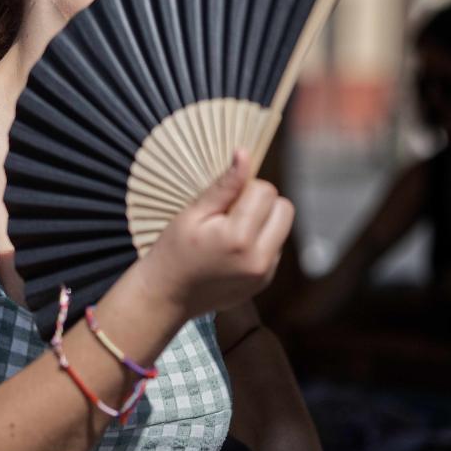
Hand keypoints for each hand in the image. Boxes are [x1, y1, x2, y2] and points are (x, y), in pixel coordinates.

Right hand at [137, 149, 294, 320]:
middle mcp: (259, 258)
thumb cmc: (174, 251)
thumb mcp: (193, 213)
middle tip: (229, 212)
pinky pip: (275, 247)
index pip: (265, 191)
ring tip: (230, 232)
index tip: (223, 200)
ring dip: (262, 222)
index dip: (245, 187)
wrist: (167, 296)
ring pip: (282, 227)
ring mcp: (265, 273)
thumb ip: (224, 185)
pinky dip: (259, 241)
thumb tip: (244, 154)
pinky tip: (233, 249)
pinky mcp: (265, 281)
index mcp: (239, 238)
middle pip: (283, 208)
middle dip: (261, 202)